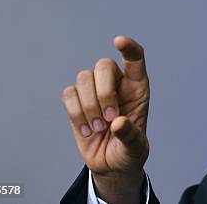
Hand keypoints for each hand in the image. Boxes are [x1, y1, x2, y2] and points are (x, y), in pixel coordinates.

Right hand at [61, 36, 149, 201]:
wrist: (111, 164)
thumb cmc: (129, 150)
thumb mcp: (135, 147)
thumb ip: (130, 135)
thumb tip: (119, 122)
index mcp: (137, 88)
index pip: (135, 58)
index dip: (128, 47)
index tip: (118, 41)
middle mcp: (116, 84)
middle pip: (103, 65)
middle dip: (103, 92)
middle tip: (110, 118)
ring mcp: (95, 91)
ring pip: (83, 78)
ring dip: (88, 106)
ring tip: (98, 128)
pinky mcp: (77, 102)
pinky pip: (68, 94)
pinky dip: (75, 113)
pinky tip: (87, 131)